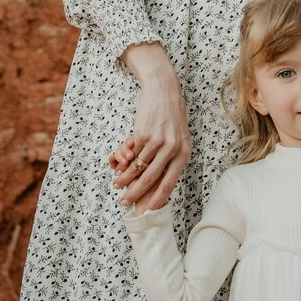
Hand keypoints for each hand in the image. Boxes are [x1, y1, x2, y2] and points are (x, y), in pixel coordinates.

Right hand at [109, 44, 191, 211]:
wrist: (163, 90)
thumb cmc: (171, 117)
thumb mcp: (179, 137)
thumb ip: (173, 158)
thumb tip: (163, 182)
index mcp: (184, 152)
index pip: (170, 181)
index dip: (158, 198)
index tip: (149, 211)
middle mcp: (172, 148)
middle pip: (151, 179)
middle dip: (136, 193)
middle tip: (125, 202)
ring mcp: (157, 141)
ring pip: (138, 168)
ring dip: (125, 180)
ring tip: (117, 186)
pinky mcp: (143, 134)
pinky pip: (131, 156)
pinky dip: (123, 165)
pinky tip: (117, 169)